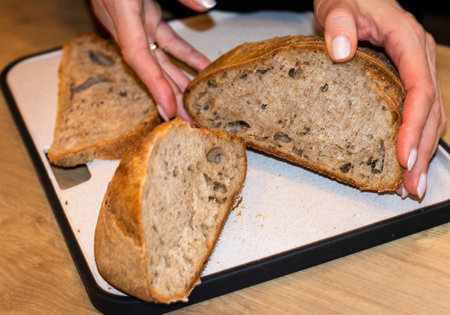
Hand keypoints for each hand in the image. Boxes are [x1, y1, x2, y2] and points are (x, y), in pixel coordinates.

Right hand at [90, 0, 214, 122]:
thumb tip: (206, 5)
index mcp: (121, 8)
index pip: (136, 55)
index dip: (153, 84)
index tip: (170, 110)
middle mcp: (123, 22)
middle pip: (150, 67)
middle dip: (171, 96)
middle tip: (189, 122)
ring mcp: (134, 21)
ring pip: (159, 58)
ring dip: (179, 81)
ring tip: (196, 106)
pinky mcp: (144, 14)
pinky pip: (166, 40)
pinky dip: (185, 55)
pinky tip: (202, 70)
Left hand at [314, 0, 445, 197]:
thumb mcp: (337, 5)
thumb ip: (339, 24)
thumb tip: (341, 51)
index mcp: (407, 41)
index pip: (419, 90)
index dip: (413, 126)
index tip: (403, 157)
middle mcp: (419, 57)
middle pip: (431, 110)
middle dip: (423, 151)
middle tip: (411, 187)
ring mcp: (415, 68)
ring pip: (431, 115)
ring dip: (424, 151)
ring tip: (411, 185)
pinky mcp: (406, 78)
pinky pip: (418, 111)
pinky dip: (415, 138)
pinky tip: (406, 160)